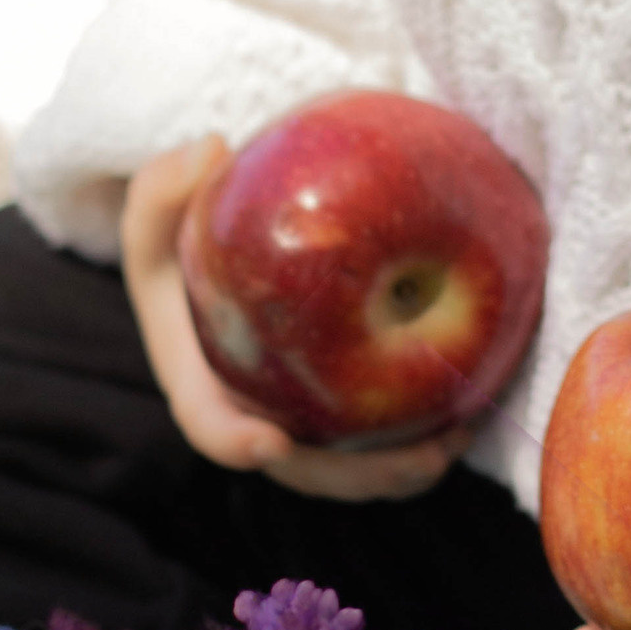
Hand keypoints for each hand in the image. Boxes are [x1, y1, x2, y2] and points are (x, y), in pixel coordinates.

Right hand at [121, 141, 470, 501]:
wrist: (227, 253)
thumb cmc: (189, 233)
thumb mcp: (159, 208)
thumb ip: (163, 185)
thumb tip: (210, 151)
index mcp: (200, 383)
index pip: (209, 425)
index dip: (233, 442)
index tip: (268, 443)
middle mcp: (252, 416)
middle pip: (301, 469)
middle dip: (359, 478)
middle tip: (421, 459)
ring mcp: (300, 419)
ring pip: (350, 469)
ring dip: (404, 469)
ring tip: (459, 438)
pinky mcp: (340, 411)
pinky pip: (380, 442)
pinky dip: (423, 438)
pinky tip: (471, 409)